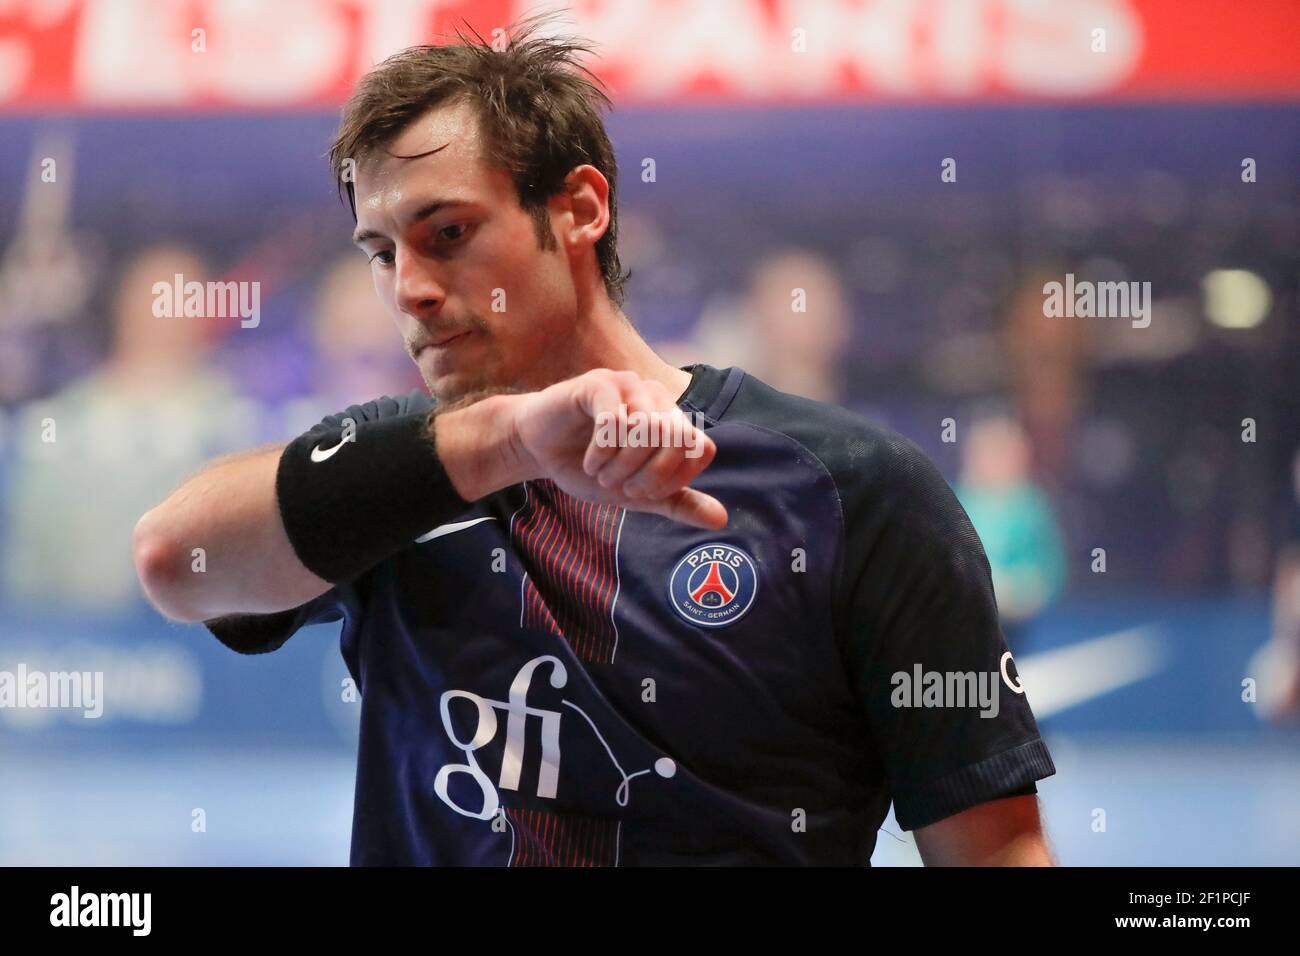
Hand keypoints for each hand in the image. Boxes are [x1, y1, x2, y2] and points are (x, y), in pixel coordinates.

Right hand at [507, 368, 727, 529]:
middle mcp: (658, 398)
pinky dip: (601, 452)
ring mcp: (629, 385)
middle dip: (647, 475)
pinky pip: (614, 421)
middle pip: (676, 440)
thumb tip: (721, 520)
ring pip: (646, 430)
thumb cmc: (590, 468)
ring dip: (621, 465)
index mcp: (674, 420)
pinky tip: (589, 459)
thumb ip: (678, 503)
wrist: (538, 450)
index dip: (674, 479)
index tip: (643, 493)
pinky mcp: (599, 383)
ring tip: (601, 472)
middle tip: (619, 485)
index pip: (701, 449)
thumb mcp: (637, 494)